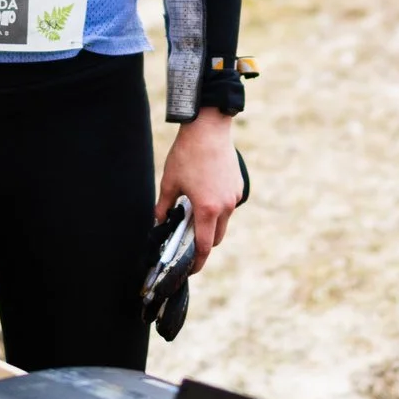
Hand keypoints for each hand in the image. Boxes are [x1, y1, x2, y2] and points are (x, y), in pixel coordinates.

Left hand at [157, 116, 241, 274]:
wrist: (209, 128)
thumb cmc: (188, 154)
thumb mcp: (170, 182)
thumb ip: (164, 207)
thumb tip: (159, 221)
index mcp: (207, 209)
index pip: (204, 246)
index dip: (197, 262)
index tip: (190, 270)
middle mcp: (225, 206)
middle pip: (216, 238)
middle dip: (203, 244)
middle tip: (187, 239)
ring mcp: (234, 196)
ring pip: (223, 222)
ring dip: (211, 225)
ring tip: (194, 215)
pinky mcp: (238, 186)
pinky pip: (229, 206)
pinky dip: (218, 209)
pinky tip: (205, 196)